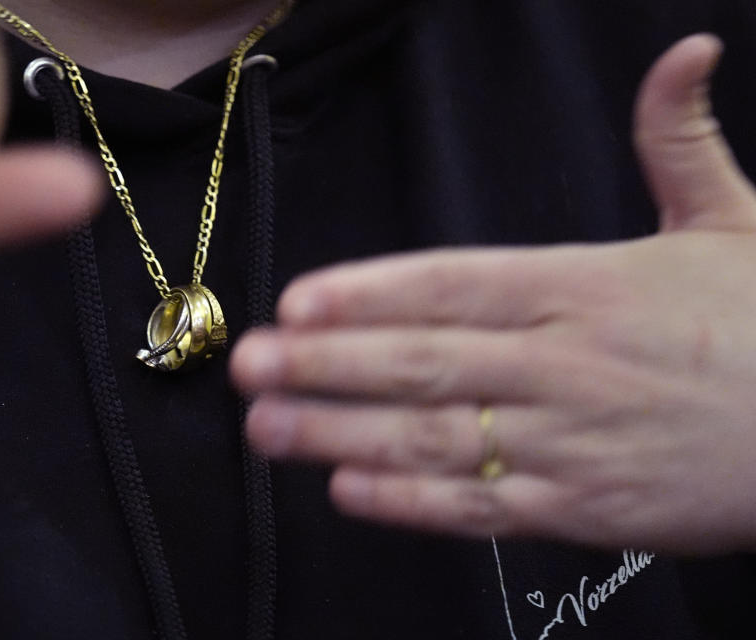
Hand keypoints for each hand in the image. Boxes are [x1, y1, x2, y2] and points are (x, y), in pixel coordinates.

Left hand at [230, 34, 755, 553]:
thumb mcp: (733, 221)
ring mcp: (569, 441)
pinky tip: (348, 488)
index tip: (295, 302)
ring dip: (342, 434)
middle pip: (424, 361)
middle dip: (326, 366)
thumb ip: (680, 142)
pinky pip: (483, 507)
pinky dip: (412, 502)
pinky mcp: (584, 508)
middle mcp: (564, 364)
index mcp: (585, 286)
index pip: (454, 284)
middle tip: (246, 366)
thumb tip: (688, 52)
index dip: (369, 295)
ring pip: (436, 437)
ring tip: (267, 428)